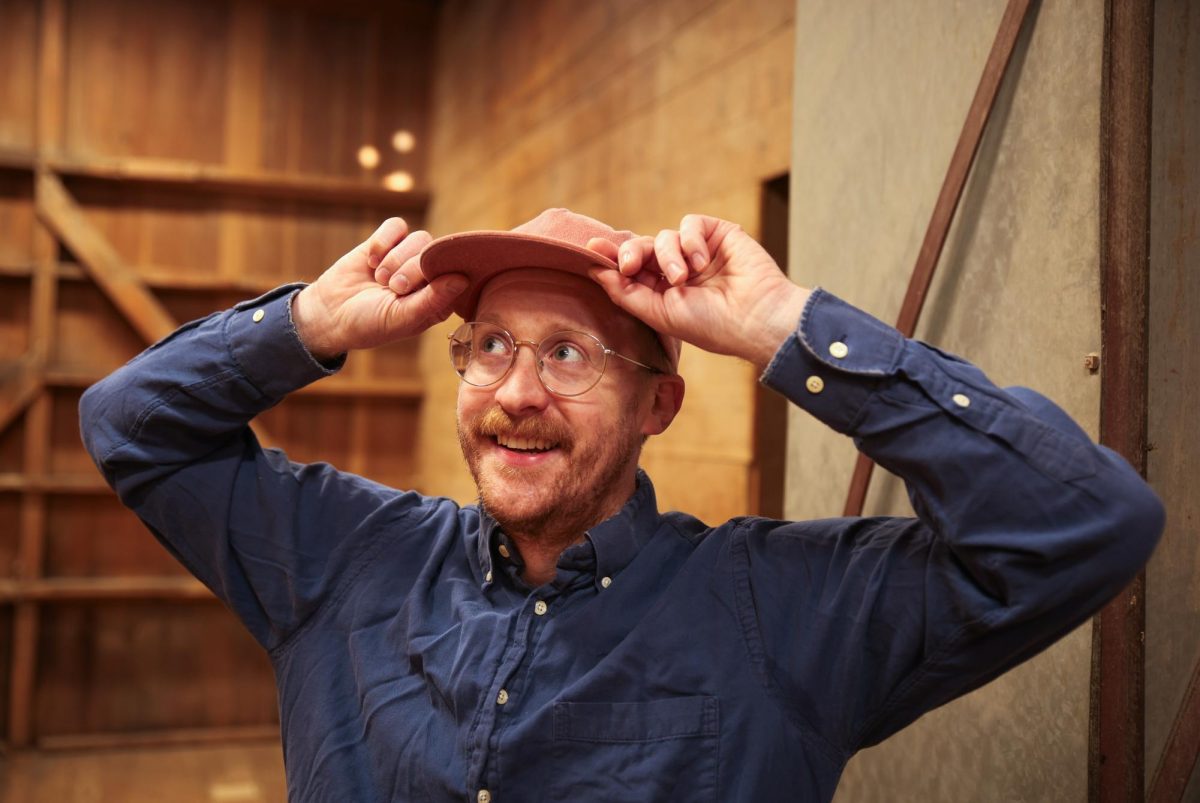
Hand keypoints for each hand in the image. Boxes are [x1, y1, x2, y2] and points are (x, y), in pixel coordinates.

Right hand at [292, 218, 467, 360]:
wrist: (330, 314)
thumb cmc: (370, 323)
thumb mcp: (401, 318)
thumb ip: (432, 300)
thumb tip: (462, 279)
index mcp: (440, 299)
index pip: (457, 274)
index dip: (437, 277)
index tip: (411, 290)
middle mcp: (429, 276)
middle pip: (436, 252)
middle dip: (411, 270)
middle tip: (393, 288)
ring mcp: (409, 256)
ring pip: (419, 238)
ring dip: (396, 258)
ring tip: (379, 278)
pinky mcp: (388, 242)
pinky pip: (396, 225)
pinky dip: (383, 242)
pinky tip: (371, 261)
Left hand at [587, 214, 809, 369]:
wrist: (754, 318)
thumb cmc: (711, 325)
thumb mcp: (659, 313)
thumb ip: (625, 292)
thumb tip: (594, 270)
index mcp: (663, 291)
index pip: (631, 268)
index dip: (611, 257)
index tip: (593, 249)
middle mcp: (678, 270)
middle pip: (642, 247)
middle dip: (632, 252)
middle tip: (630, 265)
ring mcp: (698, 251)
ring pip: (665, 236)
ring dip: (669, 255)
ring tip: (684, 277)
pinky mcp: (717, 234)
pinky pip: (689, 224)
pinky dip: (690, 241)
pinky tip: (702, 262)